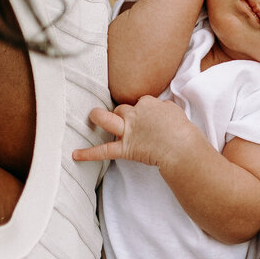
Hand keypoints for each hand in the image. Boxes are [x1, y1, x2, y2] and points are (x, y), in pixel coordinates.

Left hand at [72, 99, 200, 167]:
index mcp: (149, 103)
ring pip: (107, 119)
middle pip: (123, 109)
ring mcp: (128, 130)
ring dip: (98, 117)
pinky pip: (104, 150)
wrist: (182, 147)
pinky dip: (89, 153)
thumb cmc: (184, 132)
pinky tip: (75, 155)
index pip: (141, 103)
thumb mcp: (176, 112)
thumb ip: (164, 109)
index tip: (150, 119)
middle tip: (126, 120)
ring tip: (93, 116)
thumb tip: (159, 110)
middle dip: (123, 114)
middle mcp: (135, 114)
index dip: (144, 111)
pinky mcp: (126, 148)